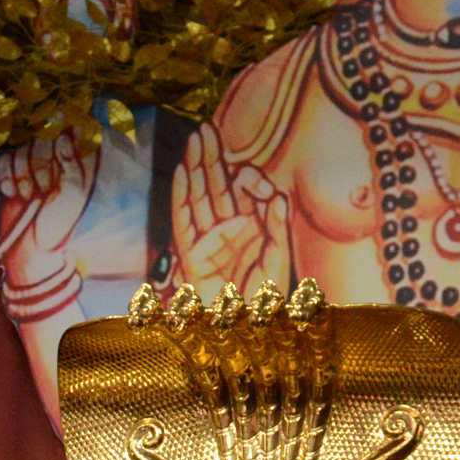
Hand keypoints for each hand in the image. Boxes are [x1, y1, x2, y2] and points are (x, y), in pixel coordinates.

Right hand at [0, 128, 103, 292]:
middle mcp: (53, 158)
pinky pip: (3, 160)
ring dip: (22, 173)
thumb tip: (63, 136)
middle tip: (43, 190)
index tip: (60, 158)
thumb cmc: (58, 224)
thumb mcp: (73, 195)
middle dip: (39, 164)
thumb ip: (72, 164)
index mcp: (74, 160)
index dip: (61, 142)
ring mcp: (29, 164)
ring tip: (27, 197)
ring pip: (21, 150)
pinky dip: (4, 175)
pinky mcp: (9, 172)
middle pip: (42, 139)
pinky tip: (10, 193)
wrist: (32, 248)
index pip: (68, 132)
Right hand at [169, 125, 286, 296]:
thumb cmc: (265, 301)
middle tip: (204, 128)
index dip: (240, 173)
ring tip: (192, 140)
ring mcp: (207, 240)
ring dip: (195, 168)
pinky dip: (181, 197)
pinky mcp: (192, 255)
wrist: (245, 331)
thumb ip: (277, 226)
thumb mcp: (278, 259)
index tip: (242, 161)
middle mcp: (226, 230)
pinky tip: (182, 173)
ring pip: (198, 197)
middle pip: (215, 186)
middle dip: (210, 157)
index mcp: (250, 228)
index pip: (241, 191)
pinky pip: (184, 221)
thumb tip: (277, 194)